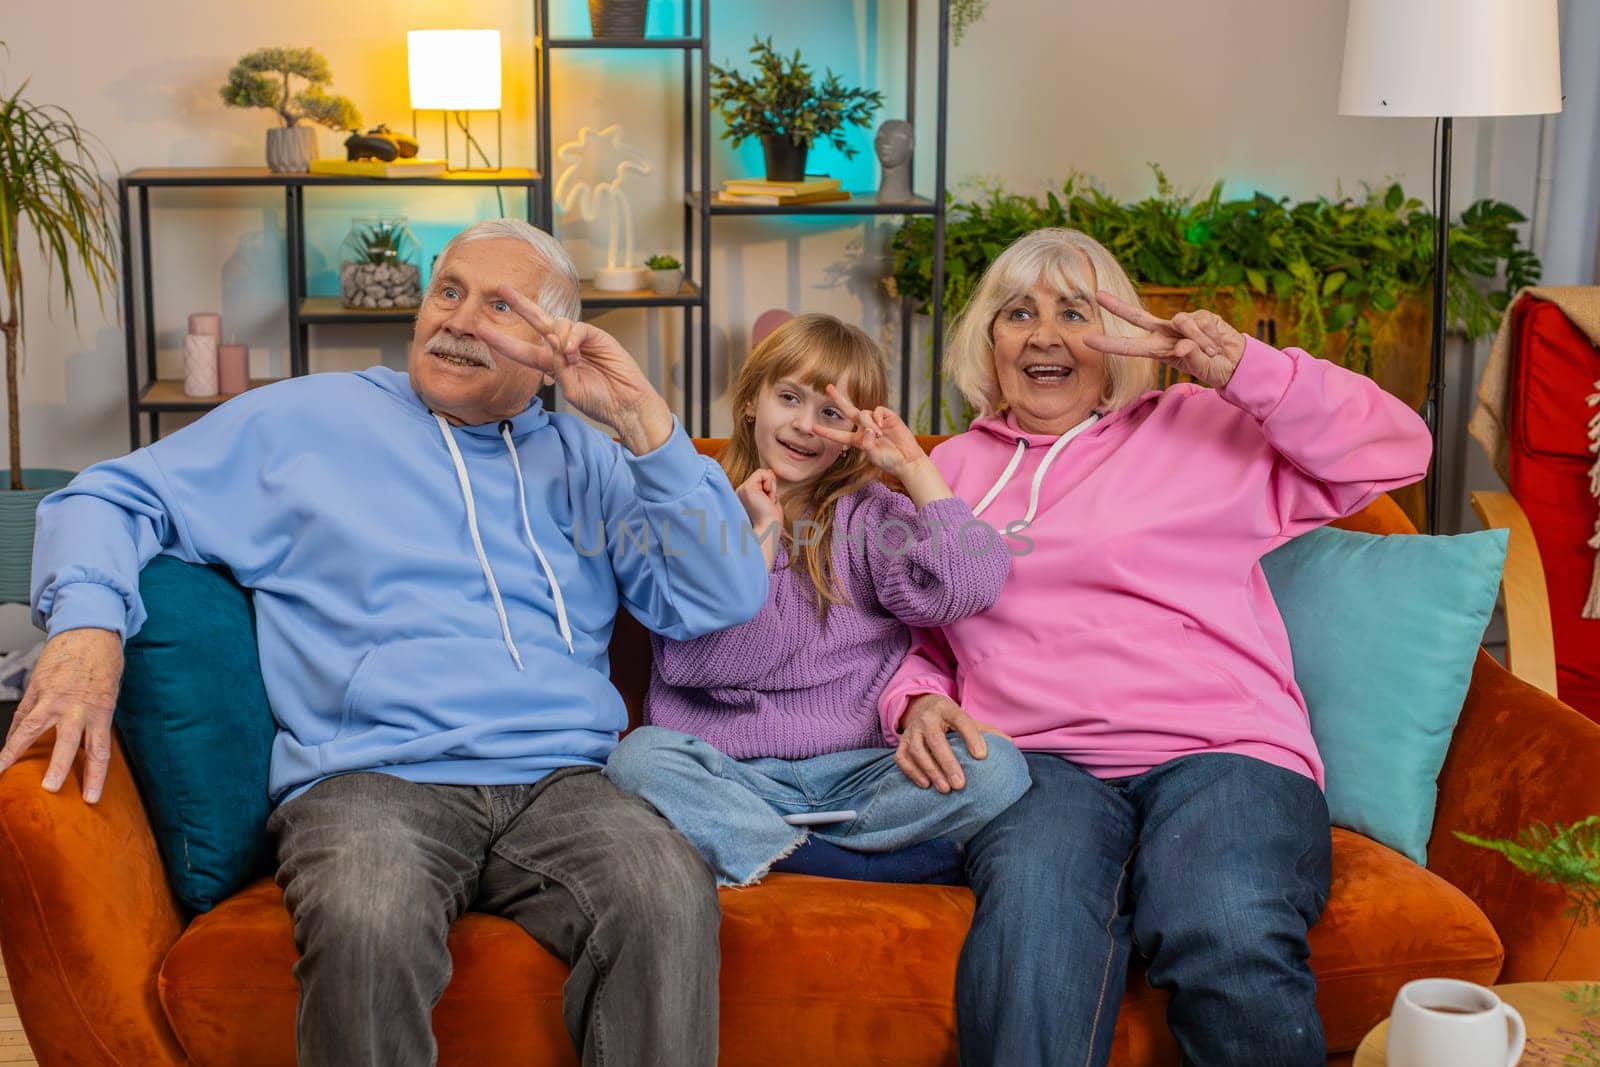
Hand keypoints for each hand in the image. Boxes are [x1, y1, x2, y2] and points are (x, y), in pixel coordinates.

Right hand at [0, 628, 123, 803]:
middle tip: (50, 788)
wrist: (89, 630)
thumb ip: (95, 720)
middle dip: (58, 767)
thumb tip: (83, 747)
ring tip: (1, 769)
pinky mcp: (36, 688)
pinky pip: (21, 715)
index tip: (91, 798)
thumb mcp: (108, 694)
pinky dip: (12, 734)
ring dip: (15, 751)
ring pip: (32, 729)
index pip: (99, 751)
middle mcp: (76, 706)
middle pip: (67, 743)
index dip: (96, 777)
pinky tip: (5, 751)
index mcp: (100, 711)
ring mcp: (53, 697)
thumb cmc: (103, 663)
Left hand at [479, 288, 673, 453]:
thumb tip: (553, 341)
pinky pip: (578, 328)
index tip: (481, 332)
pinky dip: (572, 339)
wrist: (626, 404)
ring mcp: (580, 341)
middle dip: (521, 305)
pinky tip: (575, 352)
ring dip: (559, 340)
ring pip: (558, 324)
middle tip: (503, 289)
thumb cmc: (600, 401)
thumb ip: (557, 367)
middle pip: (538, 321)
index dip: (502, 341)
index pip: (522, 350)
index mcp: (552, 365)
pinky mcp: (597, 336)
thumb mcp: (570, 389)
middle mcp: (563, 349)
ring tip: (571, 359)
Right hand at [736, 468, 781, 532]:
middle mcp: (740, 492)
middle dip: (771, 489)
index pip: (761, 481)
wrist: (768, 532)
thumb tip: (770, 471)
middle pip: (763, 477)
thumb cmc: (771, 522)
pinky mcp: (747, 488)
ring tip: (767, 503)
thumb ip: (769, 488)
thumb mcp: (771, 501)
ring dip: (771, 488)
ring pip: (764, 474)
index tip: (768, 506)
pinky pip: (764, 473)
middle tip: (768, 505)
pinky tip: (767, 498)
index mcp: (744, 497)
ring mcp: (742, 489)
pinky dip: (771, 484)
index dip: (770, 490)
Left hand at [812, 386, 916, 474]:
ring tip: (879, 435)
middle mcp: (865, 428)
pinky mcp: (888, 416)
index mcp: (857, 440)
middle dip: (839, 398)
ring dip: (869, 423)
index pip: (839, 435)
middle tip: (828, 387)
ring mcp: (876, 421)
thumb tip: (868, 430)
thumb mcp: (874, 455)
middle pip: (849, 410)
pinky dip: (878, 417)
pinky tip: (883, 426)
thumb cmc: (889, 460)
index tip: (813, 428)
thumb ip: (868, 444)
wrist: (907, 460)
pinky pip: (878, 410)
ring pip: (864, 413)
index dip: (827, 432)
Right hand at [895, 693, 1006, 793]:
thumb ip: (987, 731)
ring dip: (931, 771)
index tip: (982, 756)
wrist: (922, 708)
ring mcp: (912, 730)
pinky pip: (902, 758)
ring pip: (917, 750)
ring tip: (945, 789)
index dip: (971, 737)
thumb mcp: (967, 719)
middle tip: (960, 784)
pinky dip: (912, 772)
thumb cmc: (950, 720)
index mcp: (947, 709)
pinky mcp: (901, 743)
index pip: (961, 720)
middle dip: (948, 763)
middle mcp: (927, 718)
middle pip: (935, 739)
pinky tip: (926, 784)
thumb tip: (1010, 745)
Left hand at [1084, 290, 1246, 388]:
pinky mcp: (1201, 314)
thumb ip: (1190, 356)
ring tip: (1212, 352)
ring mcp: (1182, 323)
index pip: (1130, 345)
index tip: (1087, 340)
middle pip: (1138, 317)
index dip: (1109, 343)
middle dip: (1117, 306)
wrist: (1235, 361)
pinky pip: (1201, 322)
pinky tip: (1217, 343)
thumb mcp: (1198, 367)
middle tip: (1097, 294)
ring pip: (1182, 322)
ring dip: (1199, 340)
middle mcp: (1166, 333)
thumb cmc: (1212, 366)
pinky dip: (1210, 336)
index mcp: (1159, 349)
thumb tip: (1183, 345)